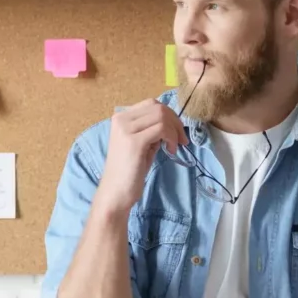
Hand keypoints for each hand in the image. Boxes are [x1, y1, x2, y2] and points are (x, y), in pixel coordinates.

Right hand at [96, 99, 187, 215]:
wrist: (115, 192)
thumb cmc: (129, 171)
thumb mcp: (141, 144)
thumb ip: (151, 131)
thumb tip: (171, 124)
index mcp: (120, 118)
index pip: (151, 105)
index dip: (169, 115)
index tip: (177, 133)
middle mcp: (121, 119)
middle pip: (158, 108)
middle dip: (175, 122)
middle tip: (182, 140)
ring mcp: (126, 129)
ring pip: (161, 116)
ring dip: (174, 131)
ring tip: (174, 147)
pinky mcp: (134, 141)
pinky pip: (162, 129)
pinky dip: (171, 138)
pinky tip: (170, 150)